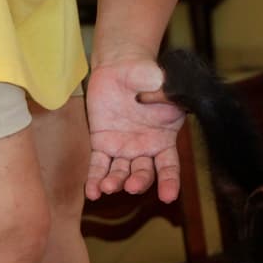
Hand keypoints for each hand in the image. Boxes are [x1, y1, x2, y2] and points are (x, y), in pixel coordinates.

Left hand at [84, 57, 186, 202]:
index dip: (169, 182)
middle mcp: (144, 149)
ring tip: (107, 187)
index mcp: (164, 140)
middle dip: (138, 181)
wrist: (122, 66)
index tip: (168, 196)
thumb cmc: (147, 75)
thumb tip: (166, 97)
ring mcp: (122, 148)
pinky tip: (92, 192)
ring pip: (120, 172)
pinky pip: (99, 165)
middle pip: (143, 173)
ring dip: (115, 183)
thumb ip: (167, 95)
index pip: (169, 166)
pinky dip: (95, 179)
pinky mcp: (102, 143)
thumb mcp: (163, 84)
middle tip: (132, 186)